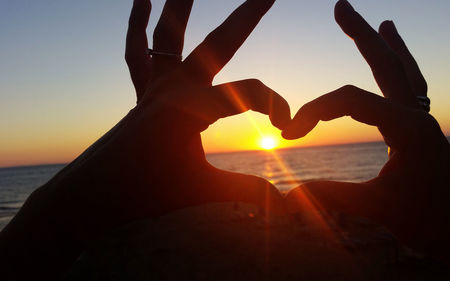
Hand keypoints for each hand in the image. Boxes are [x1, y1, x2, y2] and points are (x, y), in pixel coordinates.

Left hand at [0, 0, 289, 278]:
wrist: (93, 195)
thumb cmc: (144, 194)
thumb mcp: (201, 191)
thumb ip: (245, 189)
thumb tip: (282, 200)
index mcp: (191, 109)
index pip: (250, 93)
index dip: (276, 106)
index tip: (288, 128)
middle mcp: (173, 88)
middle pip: (217, 43)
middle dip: (246, 16)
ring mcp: (154, 85)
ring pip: (168, 33)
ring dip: (181, 3)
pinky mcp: (142, 91)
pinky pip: (138, 51)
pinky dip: (138, 24)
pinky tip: (141, 0)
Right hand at [283, 1, 449, 278]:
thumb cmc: (430, 222)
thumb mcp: (380, 209)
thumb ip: (335, 197)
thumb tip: (291, 192)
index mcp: (408, 128)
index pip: (351, 101)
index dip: (314, 111)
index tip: (289, 133)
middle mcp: (419, 115)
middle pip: (386, 64)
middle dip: (360, 35)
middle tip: (341, 6)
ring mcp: (424, 119)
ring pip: (404, 72)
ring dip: (389, 46)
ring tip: (383, 22)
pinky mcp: (424, 128)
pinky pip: (413, 87)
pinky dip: (404, 67)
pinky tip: (400, 59)